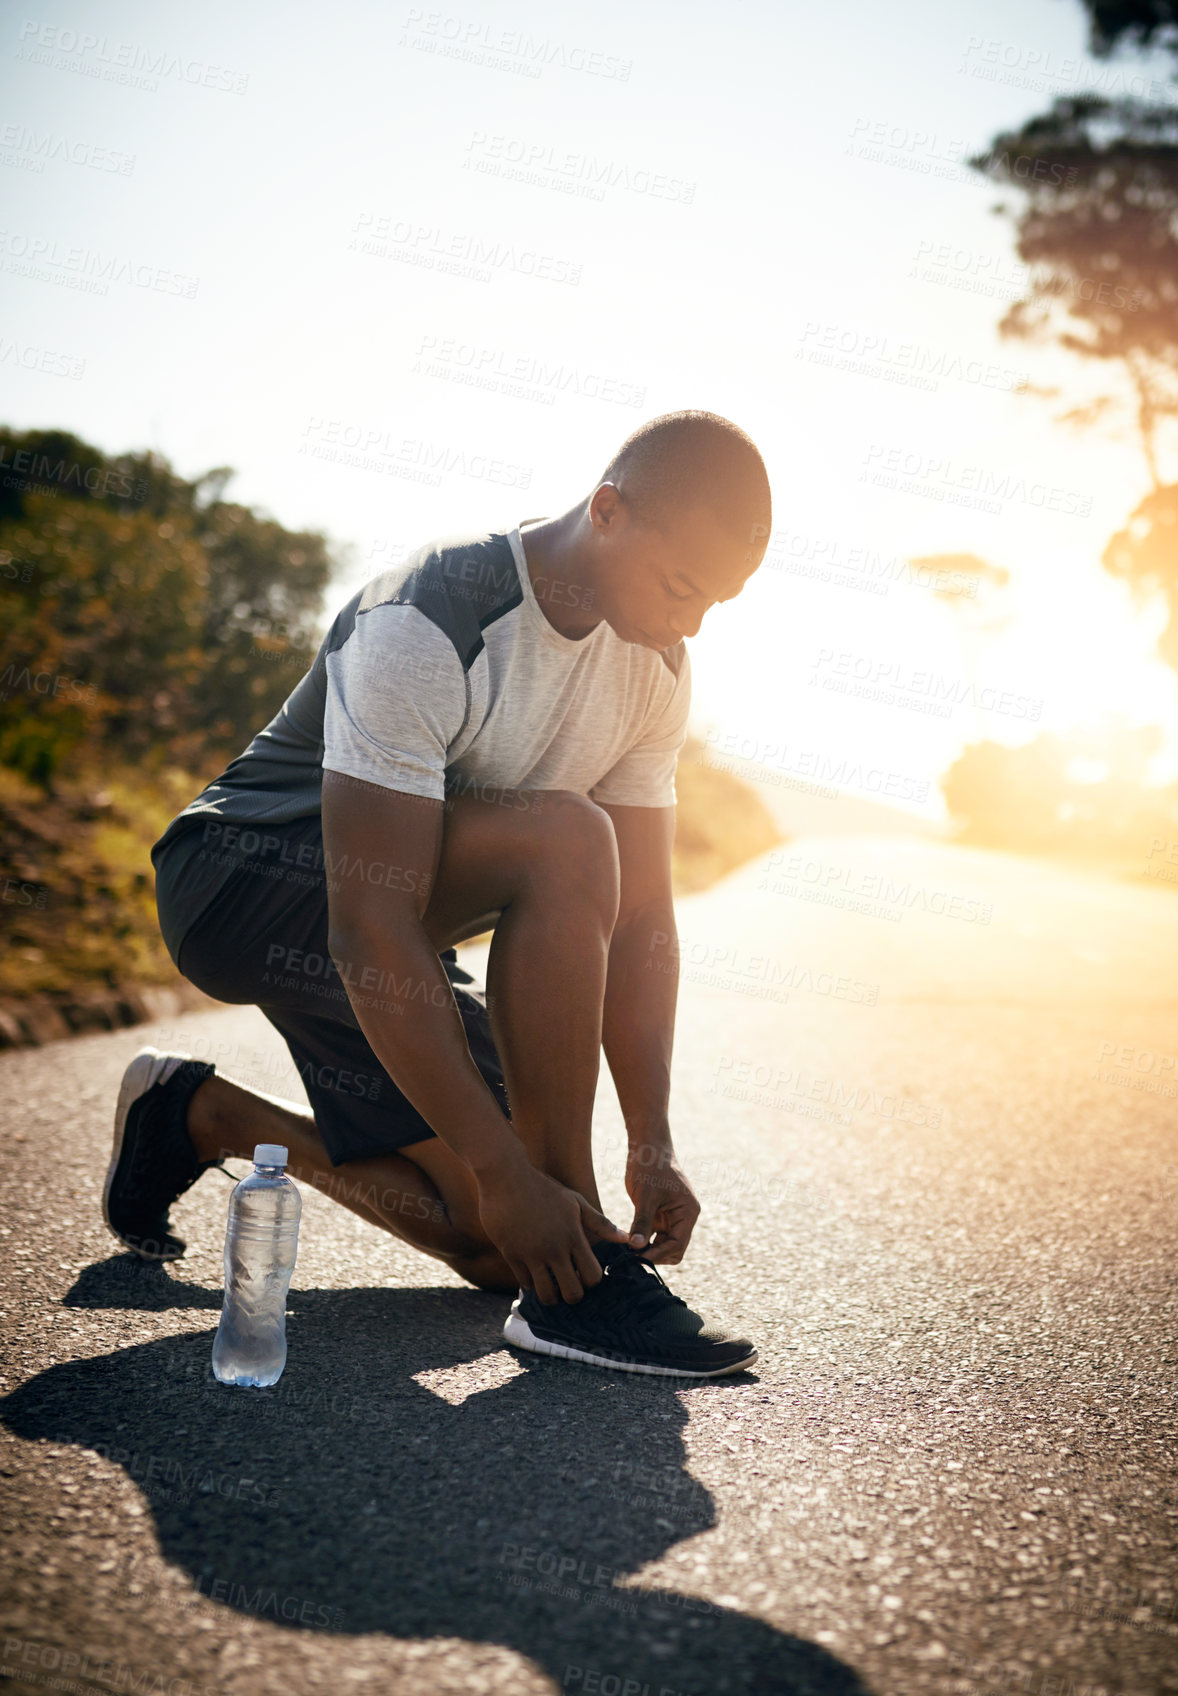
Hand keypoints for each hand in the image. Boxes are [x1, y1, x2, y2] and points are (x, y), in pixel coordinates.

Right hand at [476, 1153, 637, 1304]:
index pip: (592, 1276)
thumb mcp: (575, 1202)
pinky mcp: (511, 1255)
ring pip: (547, 1295)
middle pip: (572, 1293)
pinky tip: (533, 1272)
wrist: (506, 1177)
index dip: (592, 1280)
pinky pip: (524, 1283)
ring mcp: (531, 1254)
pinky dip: (530, 1282)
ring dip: (551, 1294)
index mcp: (573, 1236)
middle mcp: (554, 1249)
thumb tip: (625, 1239)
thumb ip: (600, 1223)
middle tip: (569, 1285)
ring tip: (551, 1284)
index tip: (585, 1274)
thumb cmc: (543, 1188)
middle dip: (573, 1295)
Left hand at [625, 1143, 699, 1264]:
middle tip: (632, 1257)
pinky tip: (629, 1244)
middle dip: (655, 1254)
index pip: (678, 1244)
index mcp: (688, 1212)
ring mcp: (672, 1217)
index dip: (659, 1254)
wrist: (647, 1148)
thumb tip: (636, 1247)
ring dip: (649, 1250)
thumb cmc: (649, 1167)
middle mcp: (684, 1217)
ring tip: (628, 1252)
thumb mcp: (645, 1196)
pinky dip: (644, 1241)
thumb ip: (642, 1222)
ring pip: (664, 1245)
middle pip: (674, 1249)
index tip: (638, 1258)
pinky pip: (654, 1236)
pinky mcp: (660, 1216)